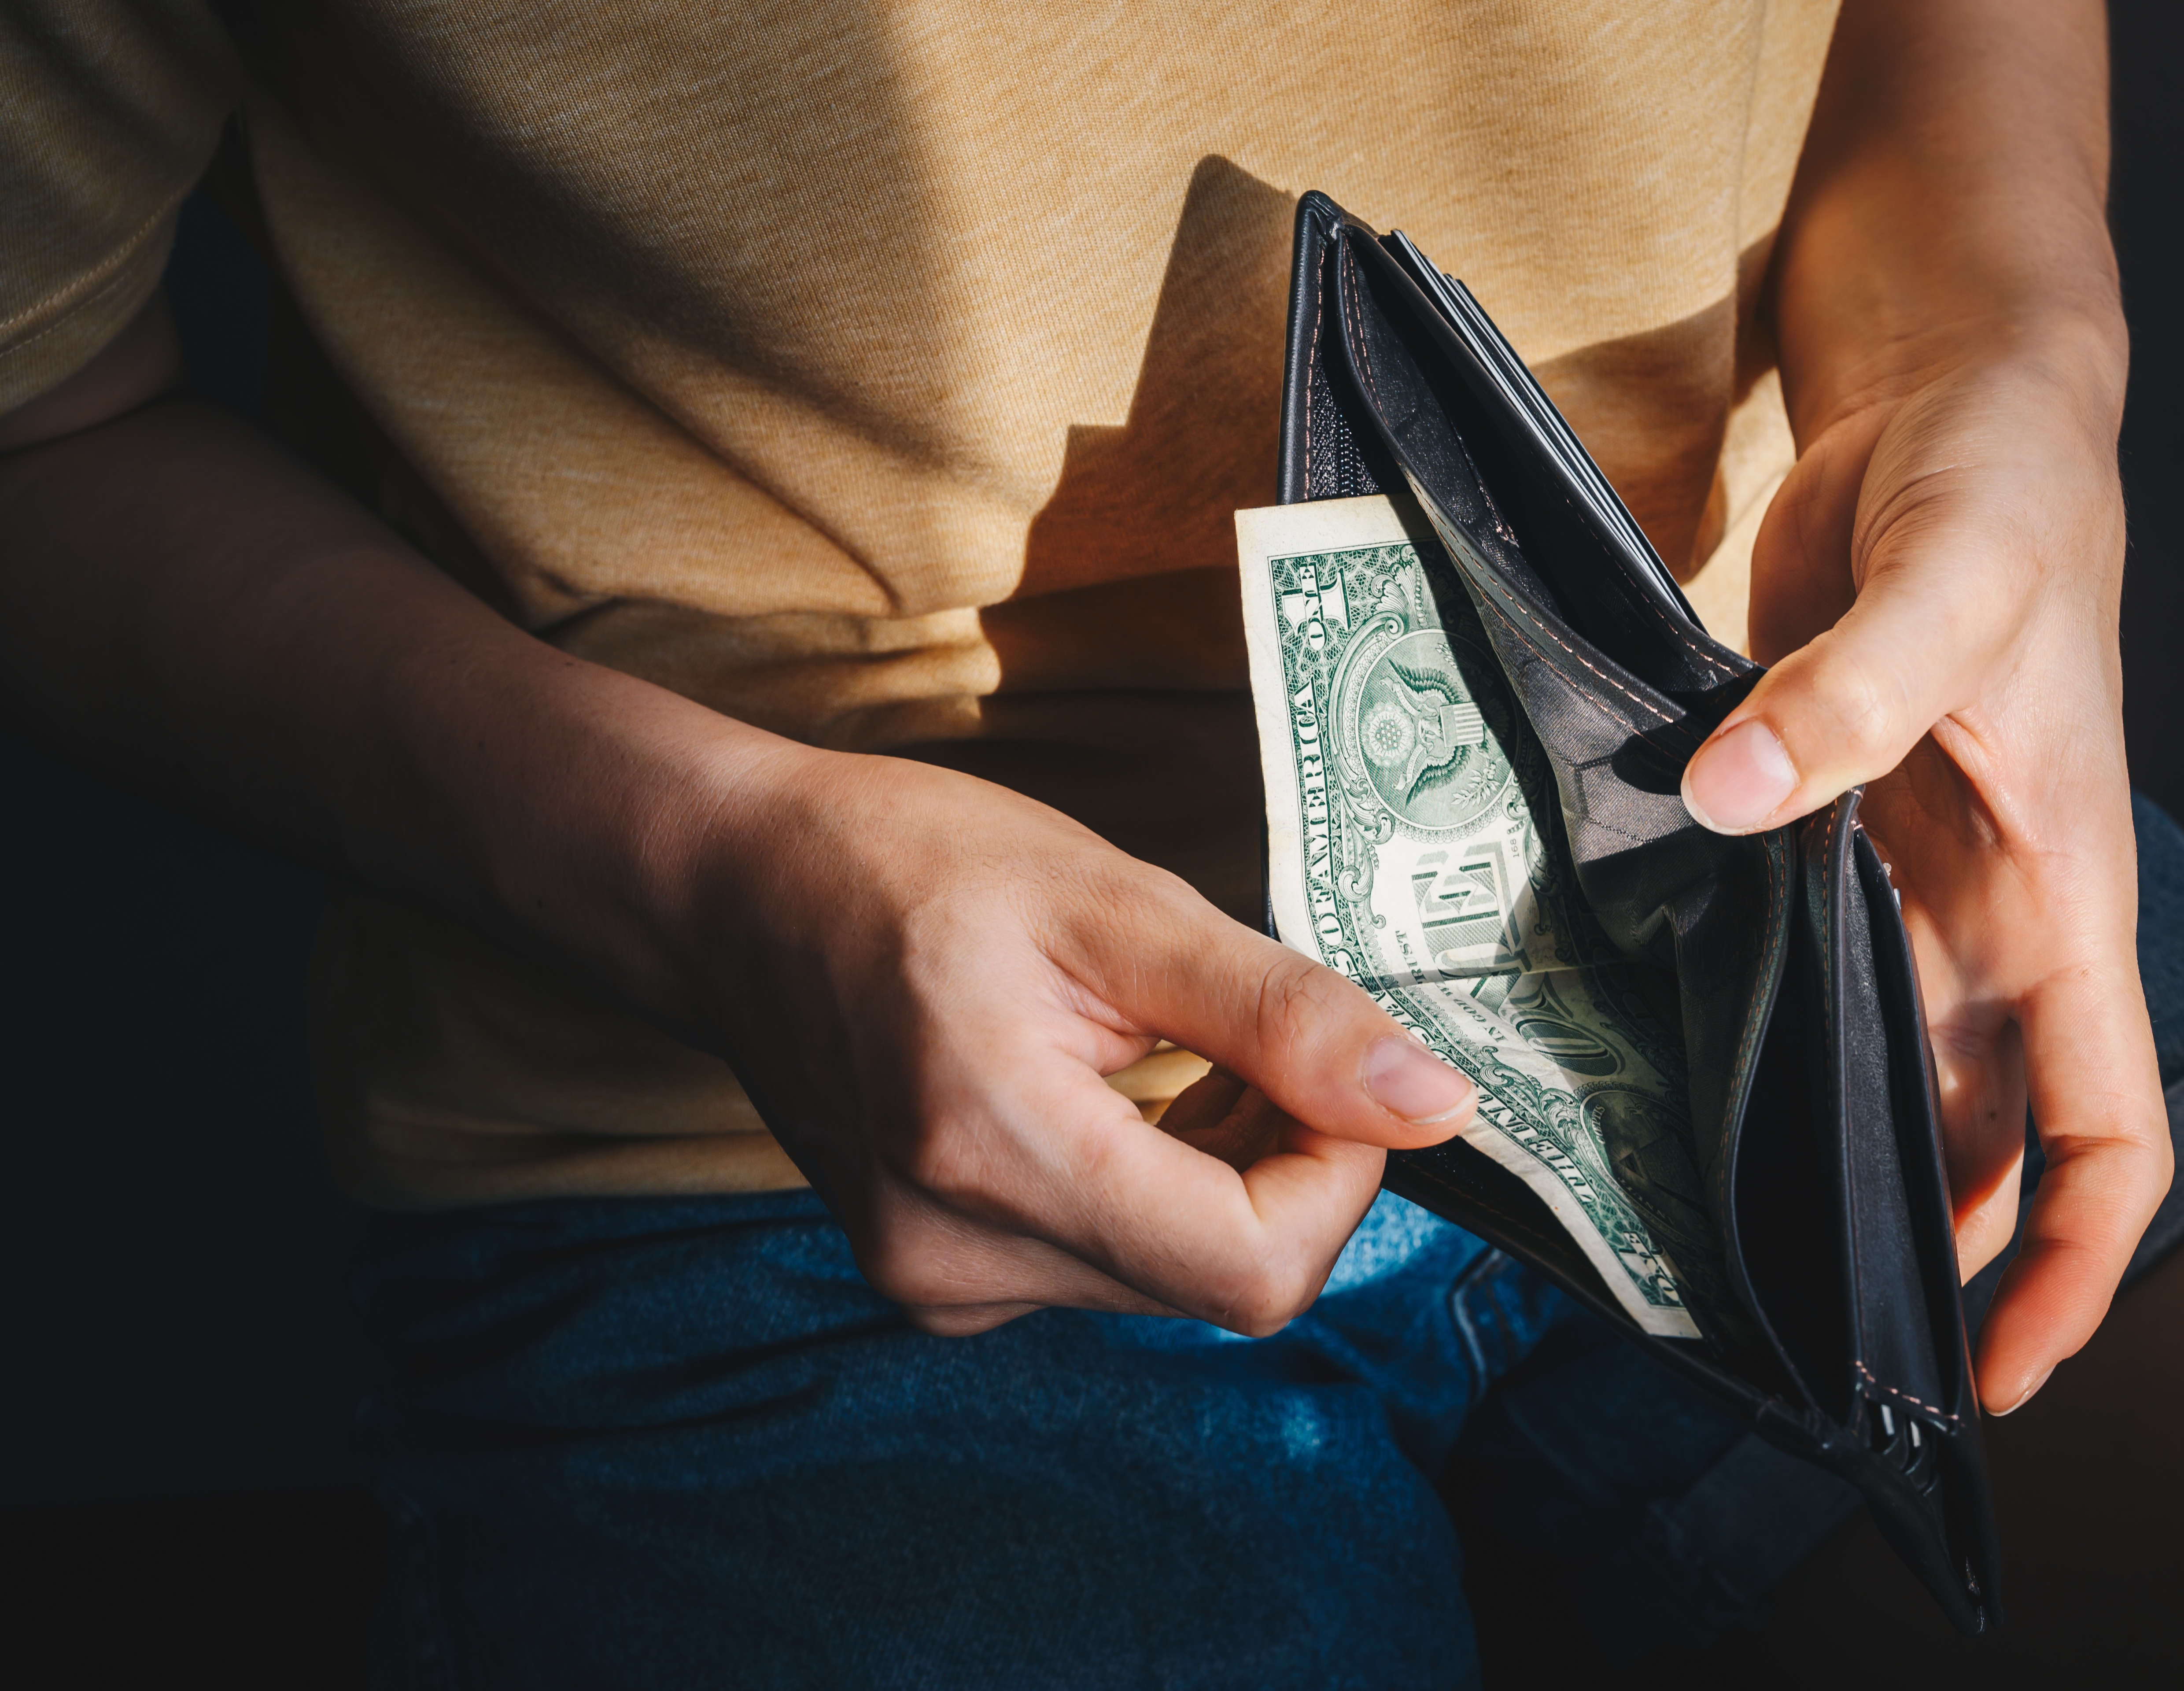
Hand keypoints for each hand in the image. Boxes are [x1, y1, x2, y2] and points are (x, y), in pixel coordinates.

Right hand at [661, 753, 1476, 1335]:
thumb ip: (1281, 1016)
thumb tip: (1434, 1106)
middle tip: (1246, 1035)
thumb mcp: (1115, 903)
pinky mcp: (939, 1279)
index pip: (1253, 1265)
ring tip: (1167, 1047)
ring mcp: (939, 1284)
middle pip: (1223, 1278)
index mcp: (992, 1154)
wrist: (733, 892)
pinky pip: (1112, 1265)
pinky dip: (1157, 1186)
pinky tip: (1118, 1092)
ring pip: (1175, 1276)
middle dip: (1284, 1163)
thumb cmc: (909, 865)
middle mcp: (956, 1258)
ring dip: (1223, 1172)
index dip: (1339, 1175)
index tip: (1331, 1070)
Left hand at [1680, 321, 2169, 1413]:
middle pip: (1960, 1139)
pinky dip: (1718, 1017)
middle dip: (1894, 1244)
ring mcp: (1889, 874)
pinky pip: (1769, 956)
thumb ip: (1851, 695)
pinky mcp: (1804, 818)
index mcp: (2060, 900)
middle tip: (1770, 1343)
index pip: (2103, 1134)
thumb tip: (1731, 798)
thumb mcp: (1956, 582)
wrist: (1954, 394)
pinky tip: (1628, 1062)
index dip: (2068, 1267)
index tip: (1997, 1377)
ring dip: (1792, 1146)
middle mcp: (1980, 917)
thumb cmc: (2005, 487)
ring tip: (1679, 1239)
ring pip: (1856, 1065)